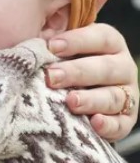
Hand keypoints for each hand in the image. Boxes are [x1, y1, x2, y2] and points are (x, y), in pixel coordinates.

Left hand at [48, 26, 137, 141]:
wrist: (64, 100)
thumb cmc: (57, 66)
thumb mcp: (54, 49)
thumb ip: (49, 41)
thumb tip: (36, 37)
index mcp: (108, 44)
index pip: (101, 37)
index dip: (78, 40)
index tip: (51, 46)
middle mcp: (121, 68)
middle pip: (106, 68)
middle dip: (77, 72)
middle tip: (51, 77)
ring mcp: (126, 94)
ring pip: (113, 96)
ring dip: (91, 99)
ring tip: (70, 101)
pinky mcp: (124, 120)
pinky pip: (121, 124)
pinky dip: (108, 125)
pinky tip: (94, 123)